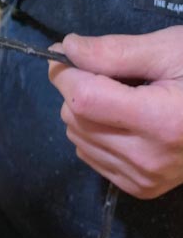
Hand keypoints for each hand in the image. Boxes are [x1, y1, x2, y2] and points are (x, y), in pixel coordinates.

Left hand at [49, 26, 182, 198]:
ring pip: (78, 139)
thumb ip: (116, 51)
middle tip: (109, 74)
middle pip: (76, 119)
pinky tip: (124, 122)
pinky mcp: (140, 188)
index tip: (65, 53)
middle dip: (80, 90)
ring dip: (86, 113)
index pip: (84, 99)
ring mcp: (144, 178)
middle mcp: (149, 158)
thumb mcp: (171, 50)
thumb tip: (67, 48)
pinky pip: (90, 157)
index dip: (66, 73)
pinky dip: (95, 135)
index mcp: (162, 120)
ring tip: (123, 98)